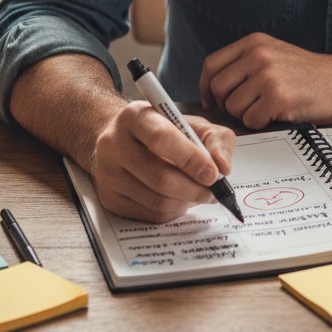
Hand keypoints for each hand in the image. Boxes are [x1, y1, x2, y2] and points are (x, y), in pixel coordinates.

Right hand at [90, 99, 236, 222]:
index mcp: (135, 116)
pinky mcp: (108, 198)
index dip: (191, 159)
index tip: (214, 174)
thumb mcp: (192, 123)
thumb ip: (216, 139)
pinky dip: (173, 211)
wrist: (122, 139)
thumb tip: (223, 167)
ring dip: (186, 202)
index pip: (161, 139)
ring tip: (198, 193)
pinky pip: (148, 215)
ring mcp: (107, 173)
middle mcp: (113, 143)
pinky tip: (180, 199)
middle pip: (159, 177)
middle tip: (213, 191)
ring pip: (156, 200)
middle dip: (194, 188)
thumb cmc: (163, 130)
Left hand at [200, 33, 331, 128]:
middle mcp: (258, 55)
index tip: (212, 100)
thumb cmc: (311, 74)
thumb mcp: (275, 54)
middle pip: (218, 88)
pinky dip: (262, 123)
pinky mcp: (278, 97)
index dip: (207, 87)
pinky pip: (251, 120)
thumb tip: (213, 88)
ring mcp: (268, 75)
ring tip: (270, 108)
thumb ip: (246, 63)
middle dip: (227, 105)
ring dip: (247, 115)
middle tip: (246, 110)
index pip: (211, 65)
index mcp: (254, 42)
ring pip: (233, 107)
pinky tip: (279, 114)